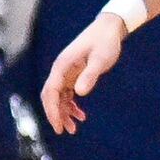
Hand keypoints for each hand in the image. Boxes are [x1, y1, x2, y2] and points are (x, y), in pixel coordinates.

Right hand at [42, 14, 126, 133]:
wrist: (109, 29)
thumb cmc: (105, 42)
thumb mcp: (100, 59)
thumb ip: (90, 75)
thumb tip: (79, 93)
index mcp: (62, 66)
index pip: (50, 92)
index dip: (52, 110)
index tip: (59, 126)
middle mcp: (60, 70)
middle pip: (50, 96)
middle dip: (56, 114)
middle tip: (65, 131)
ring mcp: (66, 73)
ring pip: (59, 97)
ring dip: (64, 112)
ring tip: (74, 128)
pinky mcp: (74, 74)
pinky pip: (67, 94)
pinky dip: (71, 105)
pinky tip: (81, 115)